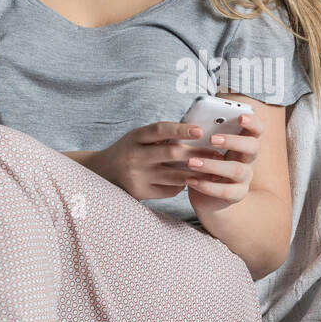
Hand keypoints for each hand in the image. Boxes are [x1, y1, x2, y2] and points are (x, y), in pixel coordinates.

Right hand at [87, 119, 211, 199]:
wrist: (102, 172)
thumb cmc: (129, 150)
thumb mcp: (138, 137)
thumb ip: (160, 135)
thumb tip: (196, 133)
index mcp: (135, 137)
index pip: (160, 129)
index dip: (180, 129)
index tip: (200, 130)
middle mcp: (134, 156)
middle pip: (172, 153)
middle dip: (198, 154)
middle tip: (217, 154)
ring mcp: (137, 176)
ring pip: (175, 175)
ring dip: (196, 173)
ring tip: (213, 170)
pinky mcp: (140, 192)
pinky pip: (169, 190)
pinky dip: (182, 185)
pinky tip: (190, 181)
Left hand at [179, 111, 264, 219]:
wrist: (205, 197)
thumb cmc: (204, 164)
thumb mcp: (203, 148)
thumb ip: (203, 136)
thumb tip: (191, 123)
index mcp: (243, 142)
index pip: (256, 129)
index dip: (252, 122)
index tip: (240, 117)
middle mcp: (248, 159)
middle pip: (253, 146)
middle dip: (233, 141)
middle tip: (212, 139)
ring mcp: (246, 178)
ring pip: (237, 169)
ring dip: (212, 164)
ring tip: (191, 162)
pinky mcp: (238, 194)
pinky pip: (226, 191)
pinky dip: (207, 186)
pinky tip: (191, 180)